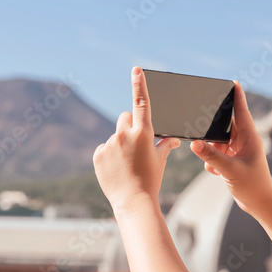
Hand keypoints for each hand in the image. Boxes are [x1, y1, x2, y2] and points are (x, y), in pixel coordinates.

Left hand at [93, 67, 180, 213]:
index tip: (136, 69)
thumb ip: (165, 145)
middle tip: (135, 145)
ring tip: (126, 164)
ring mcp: (109, 144)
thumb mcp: (160, 161)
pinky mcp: (98, 154)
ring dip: (119, 144)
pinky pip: (103, 148)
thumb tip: (174, 140)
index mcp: (143, 133)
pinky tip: (116, 169)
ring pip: (114, 135)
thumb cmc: (151, 180)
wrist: (133, 201)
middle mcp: (124, 135)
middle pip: (125, 117)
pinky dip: (108, 155)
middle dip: (130, 126)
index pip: (142, 103)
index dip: (139, 84)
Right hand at [190, 81, 271, 215]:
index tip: (234, 81)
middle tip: (202, 123)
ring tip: (214, 162)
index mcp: (250, 137)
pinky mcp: (235, 160)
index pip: (242, 111)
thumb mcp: (229, 170)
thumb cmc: (253, 186)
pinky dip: (214, 161)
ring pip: (220, 140)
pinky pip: (219, 153)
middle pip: (227, 124)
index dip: (237, 96)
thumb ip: (211, 156)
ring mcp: (240, 151)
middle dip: (214, 126)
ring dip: (213, 149)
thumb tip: (194, 143)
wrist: (260, 205)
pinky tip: (216, 172)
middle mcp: (245, 141)